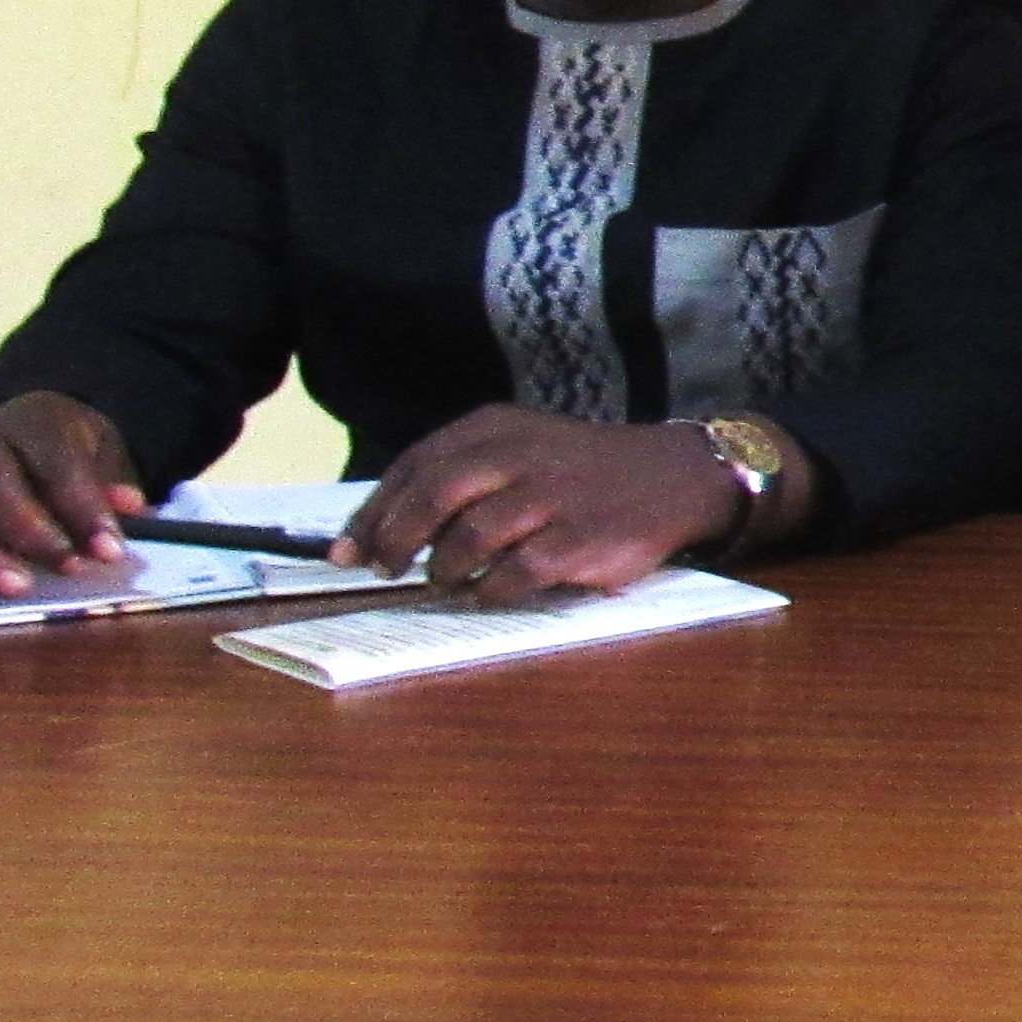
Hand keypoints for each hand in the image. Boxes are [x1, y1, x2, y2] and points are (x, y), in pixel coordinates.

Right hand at [0, 392, 144, 596]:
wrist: (17, 439)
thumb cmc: (63, 456)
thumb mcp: (101, 454)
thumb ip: (113, 481)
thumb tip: (130, 508)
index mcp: (30, 424)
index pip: (53, 459)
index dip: (82, 504)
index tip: (110, 548)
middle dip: (32, 532)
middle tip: (69, 568)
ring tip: (16, 587)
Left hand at [333, 408, 747, 599]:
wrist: (673, 478)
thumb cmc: (581, 472)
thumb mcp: (523, 448)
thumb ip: (462, 477)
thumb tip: (381, 534)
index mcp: (499, 428)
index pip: (416, 465)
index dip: (374, 512)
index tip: (348, 550)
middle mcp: (521, 455)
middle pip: (434, 495)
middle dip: (396, 539)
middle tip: (385, 569)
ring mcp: (552, 497)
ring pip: (468, 537)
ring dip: (443, 569)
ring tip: (445, 581)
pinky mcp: (579, 539)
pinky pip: (513, 574)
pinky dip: (489, 591)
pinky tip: (488, 593)